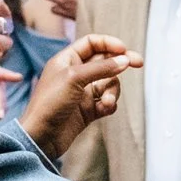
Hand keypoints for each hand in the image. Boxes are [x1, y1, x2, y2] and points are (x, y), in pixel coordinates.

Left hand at [19, 35, 141, 159]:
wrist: (41, 137)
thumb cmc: (50, 103)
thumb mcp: (75, 78)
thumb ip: (101, 68)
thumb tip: (125, 60)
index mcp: (67, 60)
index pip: (92, 43)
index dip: (109, 43)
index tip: (124, 50)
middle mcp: (76, 74)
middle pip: (105, 62)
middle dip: (120, 63)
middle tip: (139, 63)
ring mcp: (82, 93)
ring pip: (109, 84)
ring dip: (113, 91)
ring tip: (107, 101)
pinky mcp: (88, 110)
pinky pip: (107, 102)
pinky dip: (109, 104)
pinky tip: (103, 110)